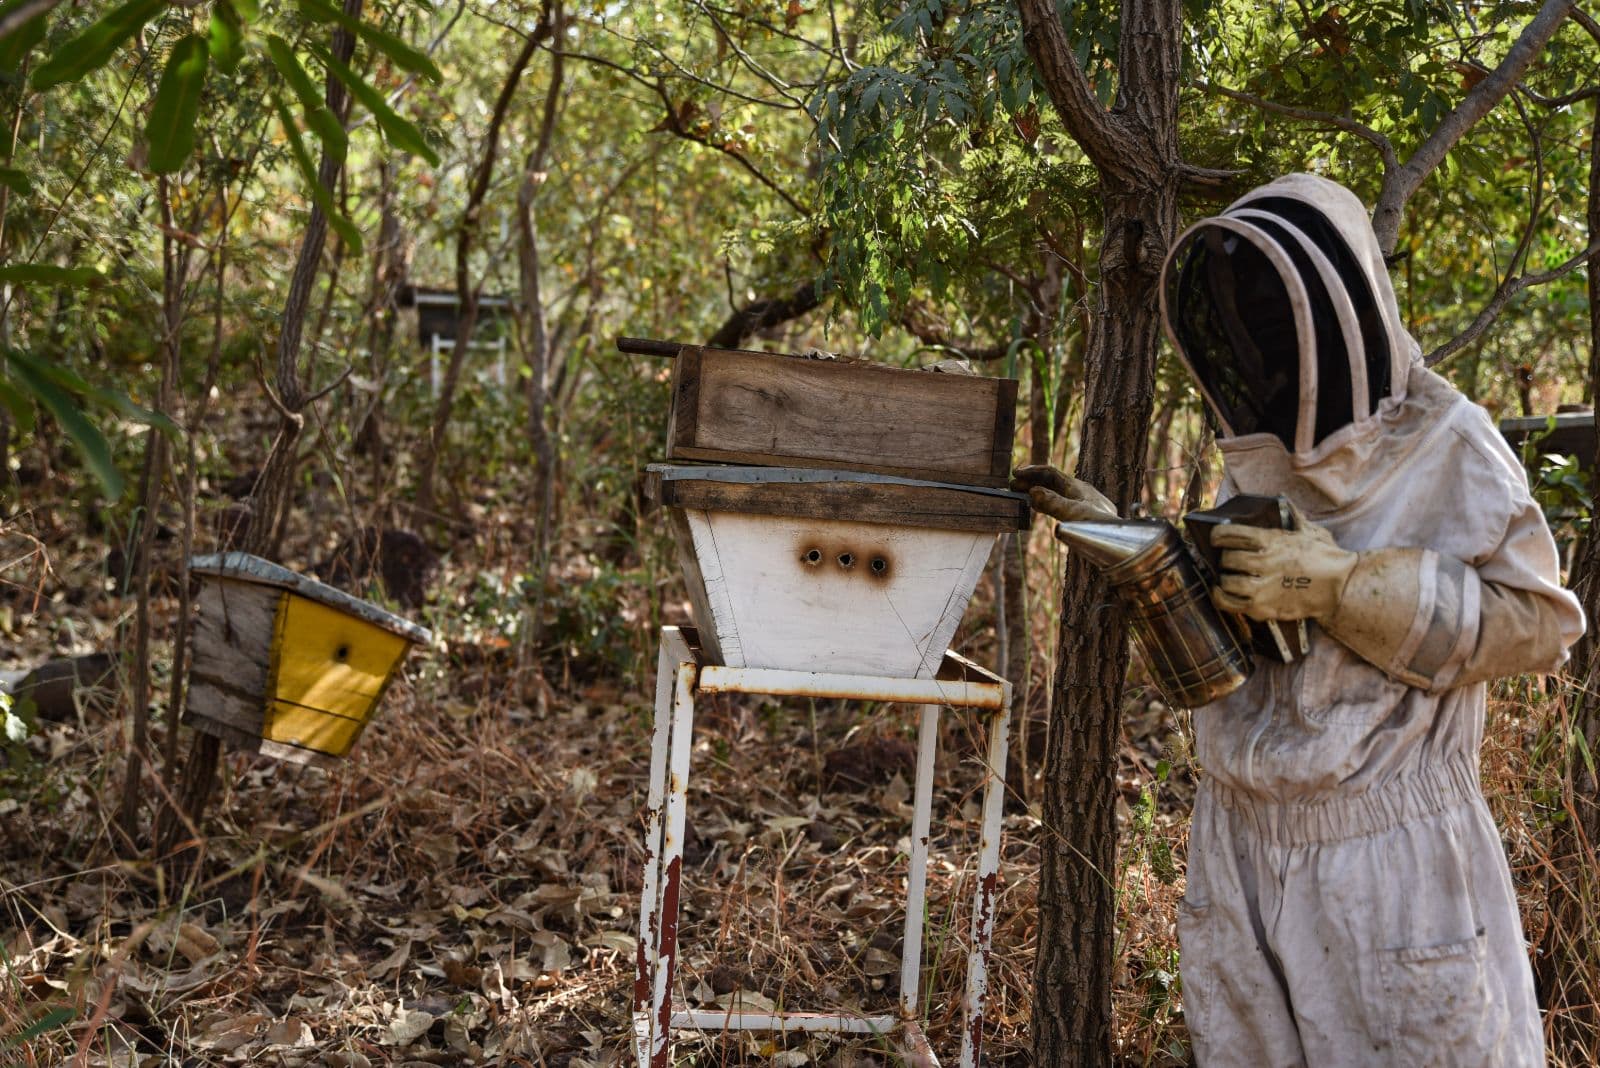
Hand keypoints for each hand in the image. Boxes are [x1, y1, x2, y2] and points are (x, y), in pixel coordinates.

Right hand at [1010, 465, 1117, 522]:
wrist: (1122, 544)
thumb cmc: (1100, 528)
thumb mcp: (1074, 514)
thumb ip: (1052, 503)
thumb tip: (1033, 492)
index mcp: (1078, 487)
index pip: (1051, 473)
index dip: (1032, 472)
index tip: (1015, 476)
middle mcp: (1080, 493)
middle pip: (1053, 482)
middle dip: (1032, 483)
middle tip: (1013, 487)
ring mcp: (1083, 505)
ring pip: (1056, 494)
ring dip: (1038, 493)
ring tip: (1021, 497)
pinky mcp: (1084, 517)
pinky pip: (1060, 505)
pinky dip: (1046, 504)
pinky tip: (1039, 509)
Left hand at [1210, 510, 1356, 621]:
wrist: (1341, 588)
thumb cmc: (1326, 557)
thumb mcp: (1311, 530)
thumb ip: (1293, 517)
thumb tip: (1284, 502)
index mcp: (1272, 541)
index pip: (1231, 534)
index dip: (1218, 534)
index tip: (1216, 537)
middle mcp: (1264, 563)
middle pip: (1228, 559)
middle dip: (1225, 558)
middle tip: (1230, 560)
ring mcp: (1262, 588)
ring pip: (1227, 581)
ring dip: (1225, 578)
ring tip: (1229, 576)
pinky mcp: (1262, 608)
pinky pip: (1229, 604)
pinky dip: (1220, 597)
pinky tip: (1222, 591)